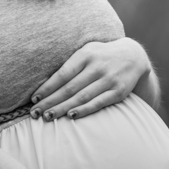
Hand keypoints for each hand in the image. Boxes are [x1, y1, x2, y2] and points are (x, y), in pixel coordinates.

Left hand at [30, 38, 150, 120]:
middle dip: (50, 101)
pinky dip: (84, 110)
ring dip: (63, 108)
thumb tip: (46, 84)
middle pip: (69, 88)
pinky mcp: (118, 91)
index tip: (34, 99)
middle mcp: (97, 66)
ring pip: (81, 97)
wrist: (134, 56)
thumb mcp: (87, 51)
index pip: (62, 74)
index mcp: (86, 54)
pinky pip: (98, 103)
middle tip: (35, 113)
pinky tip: (71, 116)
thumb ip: (70, 65)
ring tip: (48, 116)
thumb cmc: (102, 55)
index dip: (47, 88)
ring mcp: (109, 79)